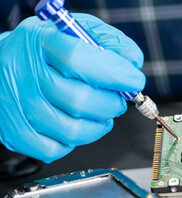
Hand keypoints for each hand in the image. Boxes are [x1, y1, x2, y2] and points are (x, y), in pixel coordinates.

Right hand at [0, 14, 144, 162]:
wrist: (4, 64)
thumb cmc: (45, 50)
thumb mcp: (75, 30)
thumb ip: (108, 40)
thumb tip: (132, 61)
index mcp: (40, 43)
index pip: (78, 60)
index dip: (114, 74)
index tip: (134, 81)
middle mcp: (24, 74)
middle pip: (79, 100)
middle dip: (112, 104)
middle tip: (118, 100)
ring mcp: (17, 106)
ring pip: (71, 130)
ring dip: (99, 125)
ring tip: (103, 113)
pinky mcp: (14, 132)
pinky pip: (55, 149)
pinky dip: (76, 141)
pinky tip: (79, 125)